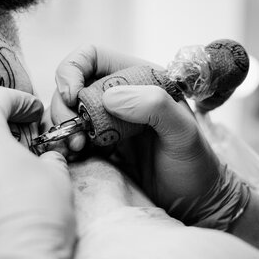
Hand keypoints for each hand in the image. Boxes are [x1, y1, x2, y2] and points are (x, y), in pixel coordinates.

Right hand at [52, 45, 248, 229]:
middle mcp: (119, 97)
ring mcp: (106, 123)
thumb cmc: (195, 165)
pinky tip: (73, 157)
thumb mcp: (184, 133)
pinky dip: (64, 144)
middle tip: (74, 134)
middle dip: (64, 106)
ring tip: (75, 149)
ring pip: (68, 112)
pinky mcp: (99, 147)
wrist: (193, 202)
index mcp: (139, 80)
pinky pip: (71, 137)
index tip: (72, 95)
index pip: (93, 57)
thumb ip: (156, 107)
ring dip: (63, 127)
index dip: (74, 69)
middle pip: (72, 85)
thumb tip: (110, 97)